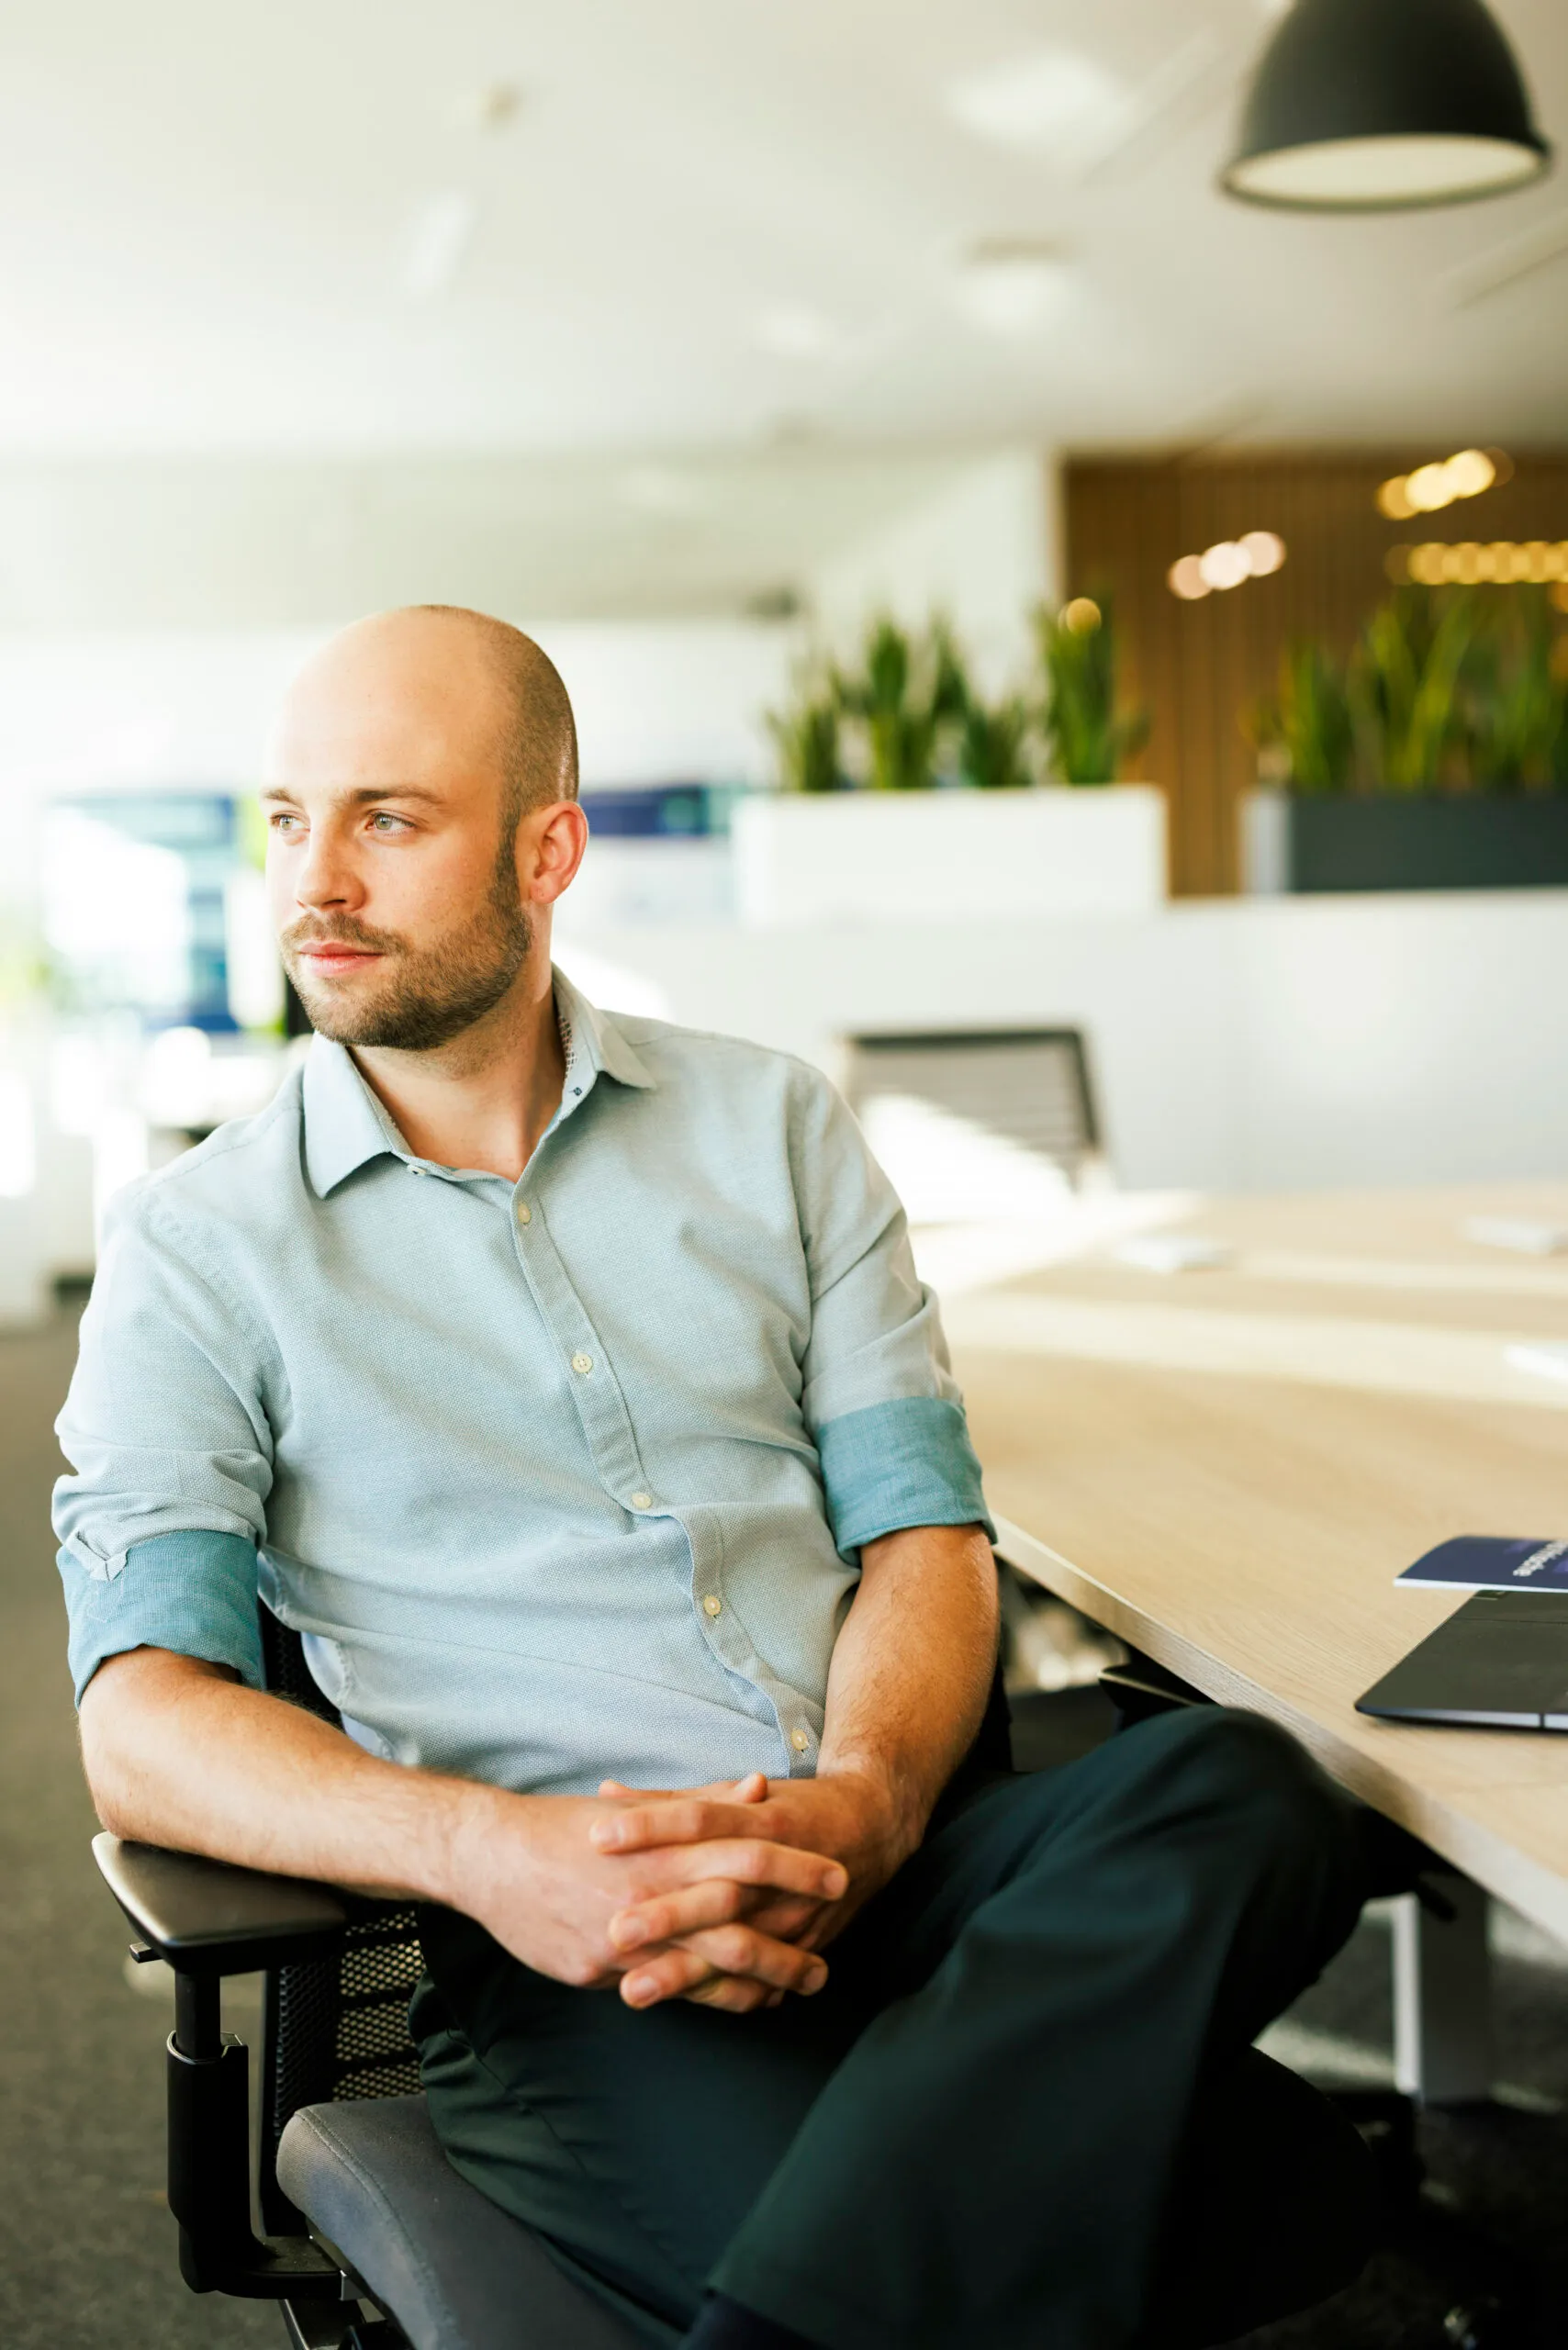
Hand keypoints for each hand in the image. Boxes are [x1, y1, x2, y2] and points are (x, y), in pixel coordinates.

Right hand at [447, 1776, 845, 2014]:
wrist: (492, 1859)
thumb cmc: (570, 1828)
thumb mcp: (639, 1810)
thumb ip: (703, 1803)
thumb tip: (758, 1786)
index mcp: (664, 1847)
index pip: (746, 1854)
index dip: (796, 1867)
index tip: (838, 1879)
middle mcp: (651, 1893)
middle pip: (736, 1925)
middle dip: (788, 1948)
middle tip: (826, 1965)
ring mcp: (626, 1938)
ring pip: (703, 1971)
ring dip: (755, 1986)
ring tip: (791, 1994)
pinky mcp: (600, 1971)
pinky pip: (664, 1991)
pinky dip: (705, 1999)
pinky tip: (733, 2005)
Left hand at [592, 1765, 919, 1974]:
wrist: (873, 1827)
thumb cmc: (791, 1807)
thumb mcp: (736, 1794)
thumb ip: (668, 1800)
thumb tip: (604, 1794)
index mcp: (760, 1817)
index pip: (700, 1819)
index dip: (651, 1826)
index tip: (597, 1837)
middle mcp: (780, 1867)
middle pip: (719, 1890)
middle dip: (669, 1914)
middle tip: (614, 1931)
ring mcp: (795, 1912)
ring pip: (739, 1946)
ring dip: (686, 1972)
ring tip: (632, 1989)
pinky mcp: (805, 1943)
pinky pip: (764, 1979)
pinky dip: (726, 1996)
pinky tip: (683, 2010)